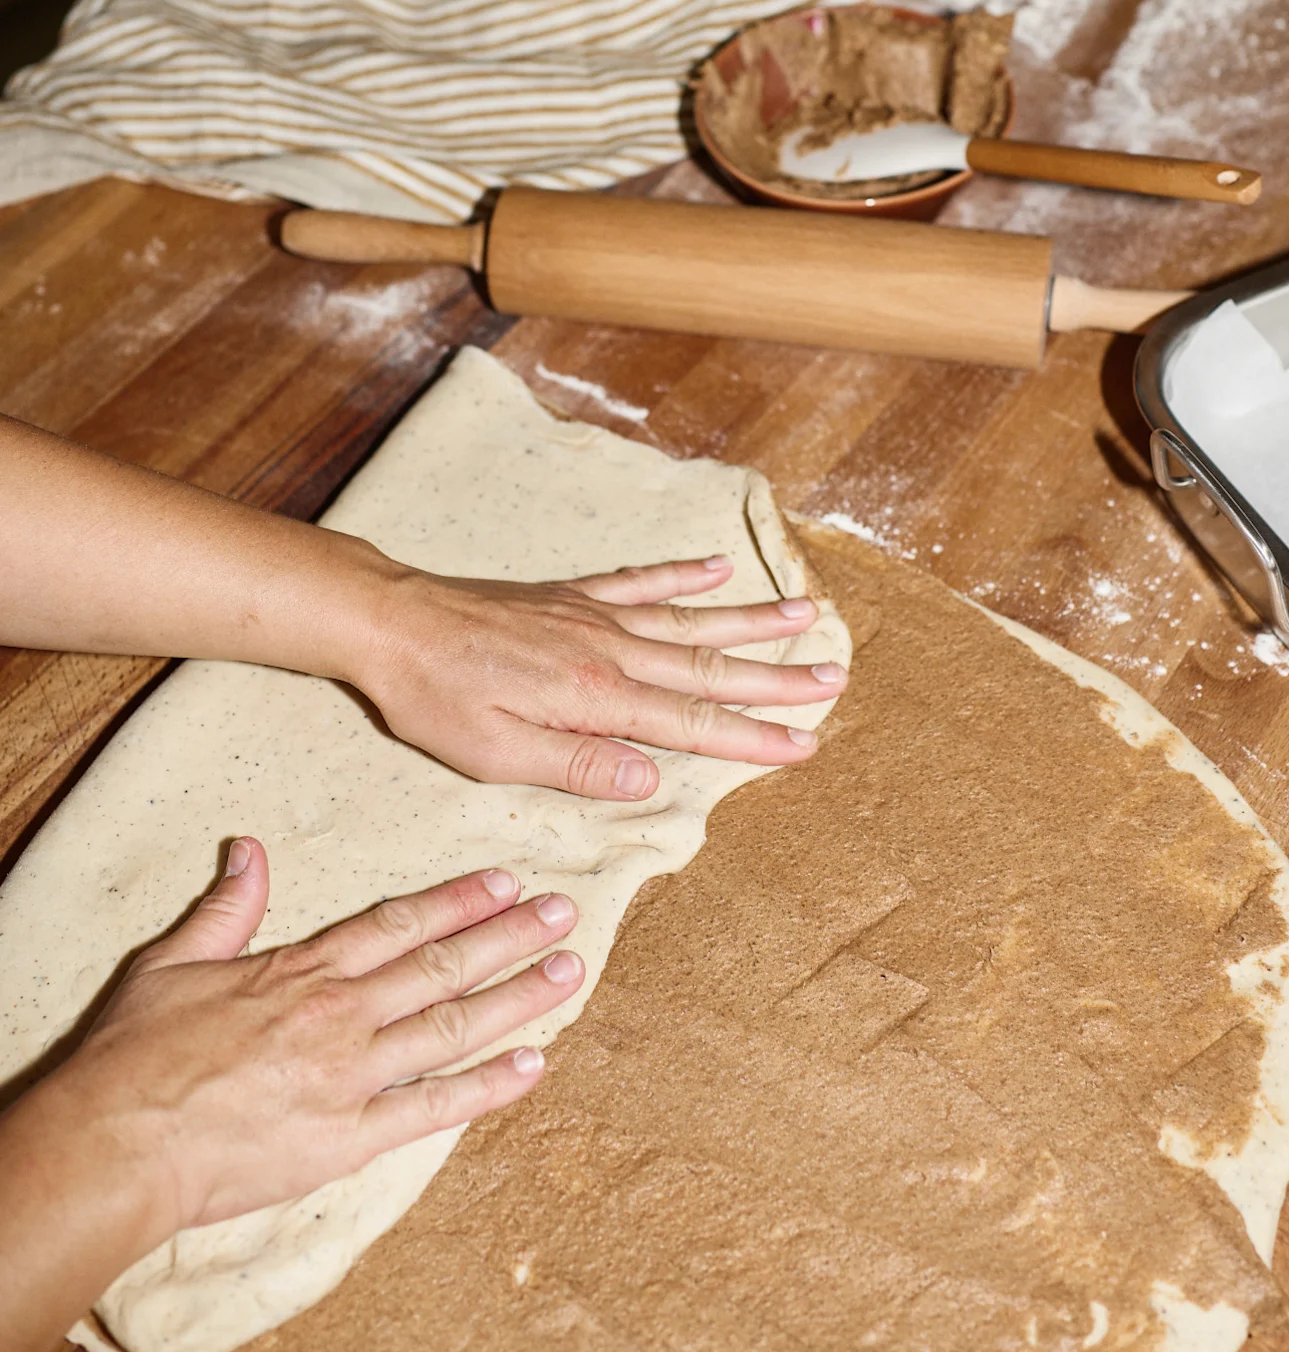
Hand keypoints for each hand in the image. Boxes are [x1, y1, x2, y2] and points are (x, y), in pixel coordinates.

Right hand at [11, 840, 583, 1241]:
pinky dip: (488, 1088)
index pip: (398, 924)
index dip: (458, 902)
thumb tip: (249, 849)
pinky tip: (533, 1066)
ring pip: (452, 1026)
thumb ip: (225, 908)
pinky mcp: (350, 1138)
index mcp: (301, 972)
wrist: (119, 1143)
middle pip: (442, 966)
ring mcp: (351, 1077)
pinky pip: (434, 1109)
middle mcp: (340, 1015)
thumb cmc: (136, 1057)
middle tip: (565, 915)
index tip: (506, 882)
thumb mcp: (171, 963)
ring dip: (517, 998)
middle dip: (510, 937)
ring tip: (568, 973)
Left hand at [353, 554, 845, 799]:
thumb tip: (651, 783)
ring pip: (689, 618)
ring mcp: (592, 615)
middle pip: (709, 664)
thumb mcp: (496, 754)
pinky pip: (639, 582)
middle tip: (835, 679)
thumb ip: (579, 767)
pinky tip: (716, 568)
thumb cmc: (435, 698)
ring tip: (806, 614)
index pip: (691, 723)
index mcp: (595, 697)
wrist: (390, 623)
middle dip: (776, 677)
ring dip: (750, 619)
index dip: (751, 738)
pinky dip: (682, 576)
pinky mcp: (568, 596)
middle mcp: (608, 649)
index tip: (804, 745)